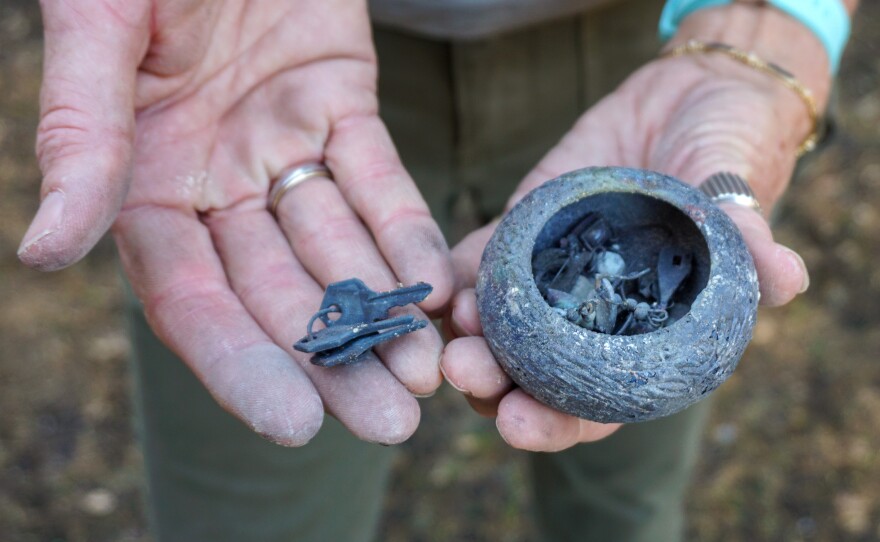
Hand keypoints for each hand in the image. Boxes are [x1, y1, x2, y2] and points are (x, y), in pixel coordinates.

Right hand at [20, 0, 452, 445]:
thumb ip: (82, 136)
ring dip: (382, 311)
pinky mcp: (338, 104)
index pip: (192, 297)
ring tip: (429, 372)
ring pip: (336, 248)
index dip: (241, 363)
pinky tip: (439, 285)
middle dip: (334, 359)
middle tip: (393, 423)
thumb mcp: (100, 30)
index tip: (296, 424)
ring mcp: (280, 145)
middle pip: (278, 292)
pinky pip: (377, 179)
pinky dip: (407, 231)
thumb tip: (46, 250)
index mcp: (144, 180)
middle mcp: (215, 179)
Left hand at [441, 4, 831, 451]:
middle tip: (467, 372)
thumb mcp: (739, 192)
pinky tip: (436, 285)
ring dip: (466, 337)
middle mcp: (588, 317)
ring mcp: (550, 275)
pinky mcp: (523, 228)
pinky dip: (456, 277)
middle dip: (493, 385)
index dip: (559, 423)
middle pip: (531, 374)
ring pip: (499, 326)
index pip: (596, 402)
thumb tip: (787, 279)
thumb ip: (749, 238)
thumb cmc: (728, 153)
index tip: (520, 424)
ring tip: (449, 330)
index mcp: (643, 336)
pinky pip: (482, 261)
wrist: (688, 98)